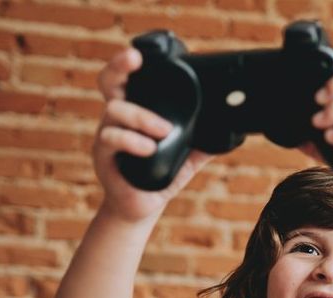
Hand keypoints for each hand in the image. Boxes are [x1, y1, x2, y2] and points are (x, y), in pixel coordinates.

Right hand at [93, 47, 210, 222]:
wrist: (140, 207)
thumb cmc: (158, 179)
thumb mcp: (185, 160)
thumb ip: (201, 146)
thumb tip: (230, 137)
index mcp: (133, 115)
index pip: (125, 82)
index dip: (125, 64)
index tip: (138, 54)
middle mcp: (116, 120)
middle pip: (108, 84)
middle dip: (118, 68)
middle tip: (135, 61)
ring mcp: (106, 136)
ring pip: (114, 111)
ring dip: (140, 117)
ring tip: (163, 132)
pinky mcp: (103, 156)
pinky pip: (110, 139)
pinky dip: (131, 141)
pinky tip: (148, 148)